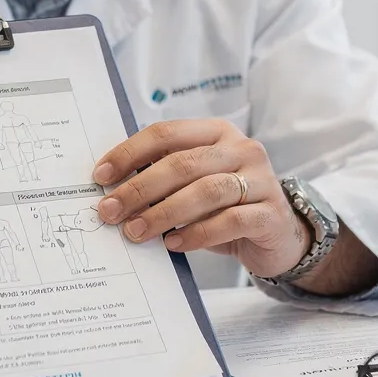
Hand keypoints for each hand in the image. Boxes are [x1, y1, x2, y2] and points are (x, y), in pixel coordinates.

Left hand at [93, 119, 310, 277]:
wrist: (277, 235)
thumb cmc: (225, 207)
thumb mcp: (195, 185)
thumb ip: (164, 180)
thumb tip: (112, 191)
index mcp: (217, 132)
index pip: (166, 133)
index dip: (129, 153)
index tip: (100, 176)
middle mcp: (241, 149)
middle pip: (182, 163)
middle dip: (139, 189)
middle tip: (110, 211)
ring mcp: (261, 179)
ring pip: (205, 191)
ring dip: (163, 213)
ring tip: (136, 232)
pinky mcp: (270, 213)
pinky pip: (230, 220)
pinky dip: (197, 234)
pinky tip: (174, 244)